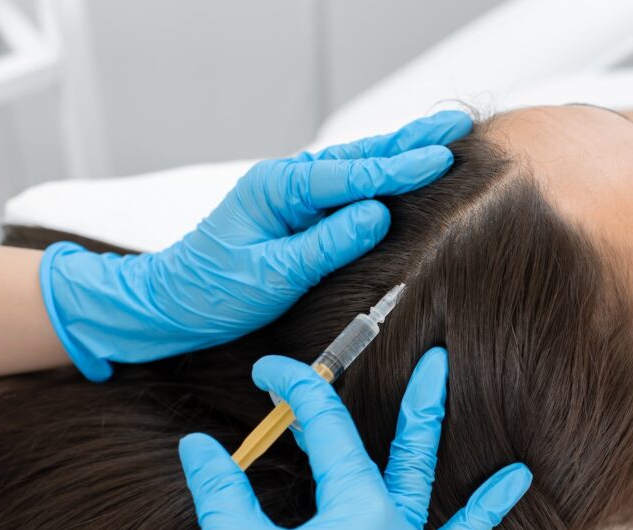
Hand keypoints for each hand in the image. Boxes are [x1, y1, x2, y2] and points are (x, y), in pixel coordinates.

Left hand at [40, 111, 472, 380]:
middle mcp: (289, 181)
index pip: (351, 175)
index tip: (442, 156)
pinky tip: (405, 168)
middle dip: (412, 141)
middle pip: (361, 156)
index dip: (400, 168)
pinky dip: (383, 175)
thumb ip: (326, 243)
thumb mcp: (272, 273)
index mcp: (278, 188)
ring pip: (359, 166)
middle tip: (459, 125)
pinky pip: (350, 187)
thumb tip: (377, 215)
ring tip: (445, 136)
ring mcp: (296, 194)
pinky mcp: (302, 212)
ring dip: (402, 151)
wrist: (173, 302)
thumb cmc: (213, 290)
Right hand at [178, 348, 531, 529]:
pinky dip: (487, 509)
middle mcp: (393, 522)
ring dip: (436, 432)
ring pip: (428, 478)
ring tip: (457, 390)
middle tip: (435, 355)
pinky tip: (519, 480)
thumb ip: (220, 490)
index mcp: (356, 506)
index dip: (295, 389)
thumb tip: (196, 447)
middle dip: (413, 395)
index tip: (266, 372)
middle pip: (400, 443)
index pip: (326, 426)